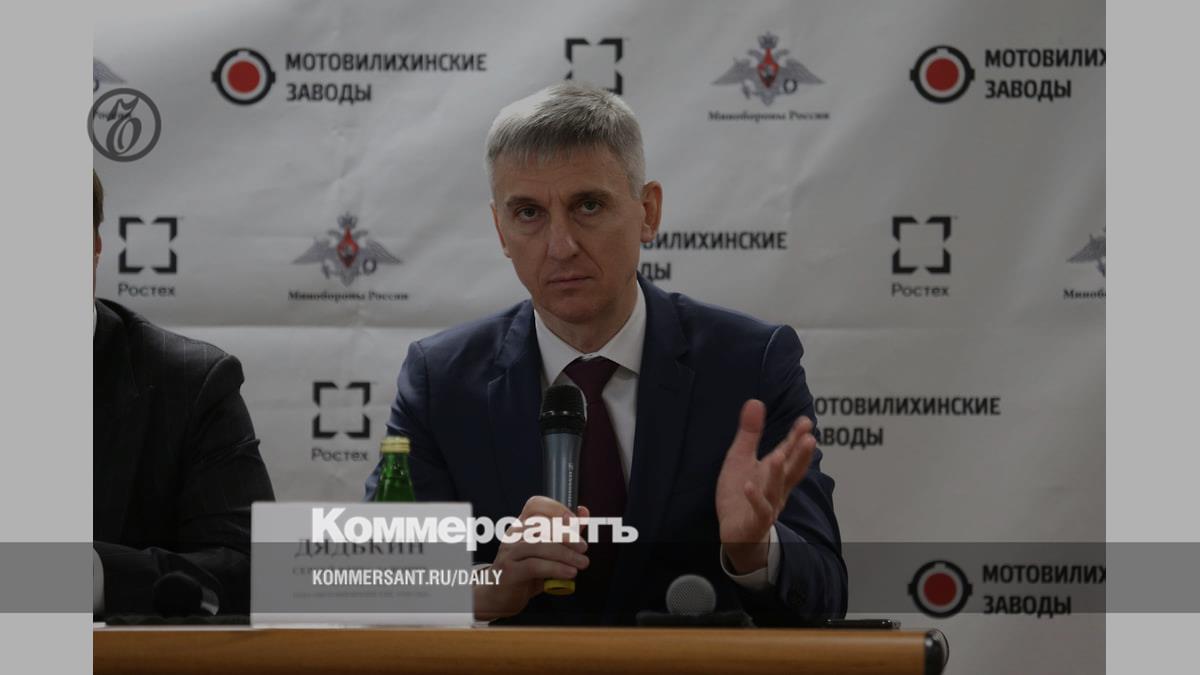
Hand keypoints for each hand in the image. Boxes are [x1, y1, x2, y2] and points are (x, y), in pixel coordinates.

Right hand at [473, 496, 589, 621]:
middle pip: (541, 525)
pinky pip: (534, 565)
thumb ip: (565, 533)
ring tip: (581, 563)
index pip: (535, 505)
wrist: (500, 597)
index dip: (556, 509)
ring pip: (539, 545)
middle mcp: (514, 535)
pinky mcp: (509, 571)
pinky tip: (569, 573)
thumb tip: (583, 512)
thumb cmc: (525, 573)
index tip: (574, 521)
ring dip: (565, 554)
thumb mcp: (547, 553)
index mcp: (522, 526)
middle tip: (583, 547)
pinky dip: (556, 568)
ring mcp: (509, 552)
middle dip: (567, 535)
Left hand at [715, 400, 815, 573]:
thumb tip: (756, 401)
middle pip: (791, 470)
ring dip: (778, 474)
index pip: (788, 452)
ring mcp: (767, 506)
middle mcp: (776, 488)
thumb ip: (750, 432)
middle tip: (810, 438)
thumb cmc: (740, 493)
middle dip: (800, 455)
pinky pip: (757, 511)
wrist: (736, 533)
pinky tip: (748, 486)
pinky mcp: (754, 522)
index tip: (806, 421)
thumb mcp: (741, 458)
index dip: (796, 438)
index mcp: (774, 472)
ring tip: (779, 456)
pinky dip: (754, 499)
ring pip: (775, 490)